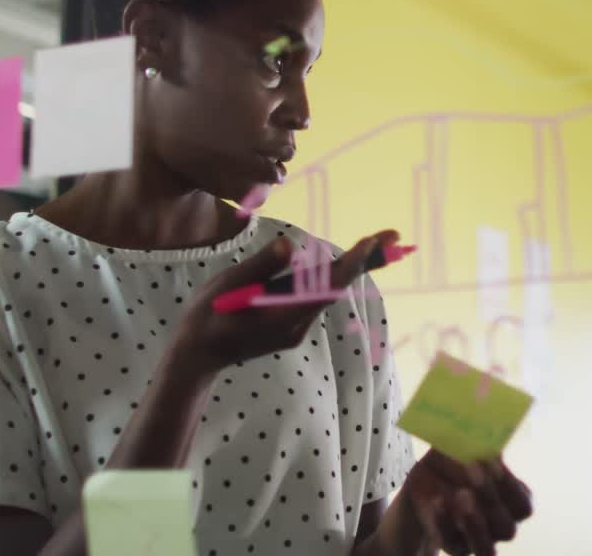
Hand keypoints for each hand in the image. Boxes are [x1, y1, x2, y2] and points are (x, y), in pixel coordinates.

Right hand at [172, 229, 398, 373]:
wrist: (197, 356)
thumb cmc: (206, 319)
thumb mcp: (227, 288)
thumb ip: (260, 267)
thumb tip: (292, 246)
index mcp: (283, 316)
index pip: (325, 286)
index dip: (350, 264)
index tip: (371, 244)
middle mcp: (298, 323)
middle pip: (336, 286)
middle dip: (365, 260)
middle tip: (395, 235)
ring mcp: (297, 326)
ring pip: (328, 290)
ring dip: (353, 265)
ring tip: (383, 241)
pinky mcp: (292, 323)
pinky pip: (315, 295)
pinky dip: (332, 275)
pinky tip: (351, 259)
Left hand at [390, 451, 532, 555]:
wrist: (425, 484)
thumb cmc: (453, 462)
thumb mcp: (461, 448)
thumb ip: (475, 443)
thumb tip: (483, 430)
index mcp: (512, 500)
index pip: (523, 506)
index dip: (509, 486)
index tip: (492, 459)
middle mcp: (500, 525)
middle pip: (507, 527)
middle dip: (491, 500)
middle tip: (475, 474)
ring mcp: (478, 540)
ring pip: (487, 549)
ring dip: (475, 522)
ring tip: (460, 495)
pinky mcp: (454, 546)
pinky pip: (452, 544)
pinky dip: (444, 523)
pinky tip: (436, 501)